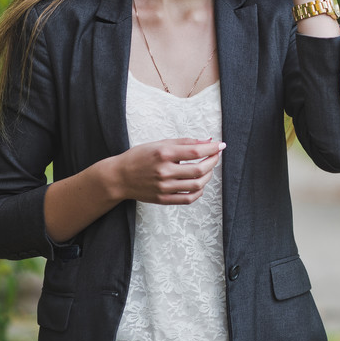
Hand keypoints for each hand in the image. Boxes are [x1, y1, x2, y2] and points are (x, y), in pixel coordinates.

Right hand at [109, 138, 224, 204]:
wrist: (119, 177)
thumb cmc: (139, 157)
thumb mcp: (160, 143)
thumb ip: (184, 143)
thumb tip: (207, 141)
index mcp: (163, 154)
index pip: (195, 152)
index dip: (212, 148)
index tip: (221, 145)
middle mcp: (164, 171)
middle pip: (199, 170)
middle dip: (213, 161)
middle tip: (215, 156)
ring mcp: (164, 187)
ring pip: (197, 185)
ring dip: (208, 176)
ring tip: (208, 169)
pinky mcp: (163, 199)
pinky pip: (188, 199)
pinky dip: (199, 191)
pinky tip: (199, 184)